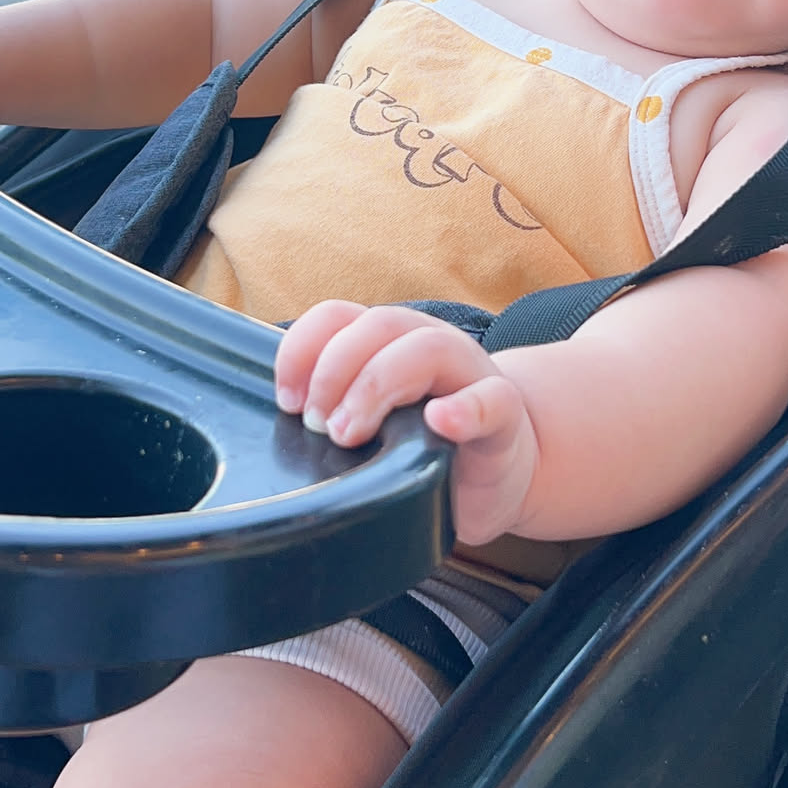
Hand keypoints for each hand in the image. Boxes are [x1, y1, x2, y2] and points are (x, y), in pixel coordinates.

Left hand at [275, 302, 539, 548]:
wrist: (498, 470)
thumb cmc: (421, 447)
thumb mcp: (371, 423)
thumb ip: (334, 411)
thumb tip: (283, 425)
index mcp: (388, 344)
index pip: (337, 316)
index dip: (301, 349)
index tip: (285, 401)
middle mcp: (428, 344)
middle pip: (377, 326)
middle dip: (334, 373)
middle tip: (317, 427)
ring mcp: (470, 374)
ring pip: (426, 347)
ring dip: (377, 385)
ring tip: (351, 434)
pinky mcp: (504, 416)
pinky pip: (492, 401)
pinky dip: (465, 409)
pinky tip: (441, 422)